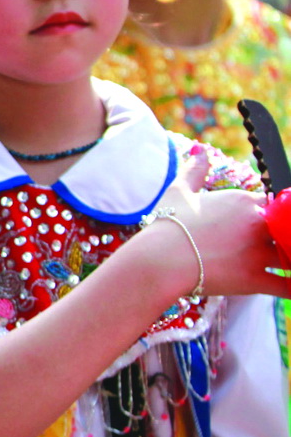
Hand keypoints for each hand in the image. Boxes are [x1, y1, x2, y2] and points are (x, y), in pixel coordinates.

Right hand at [139, 148, 289, 301]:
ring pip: (290, 255)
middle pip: (286, 228)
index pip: (273, 204)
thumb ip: (195, 170)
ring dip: (290, 258)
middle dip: (282, 236)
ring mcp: (257, 253)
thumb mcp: (178, 191)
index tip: (260, 224)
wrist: (159, 260)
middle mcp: (257, 225)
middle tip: (276, 243)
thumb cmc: (167, 225)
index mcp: (243, 201)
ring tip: (286, 261)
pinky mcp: (254, 279)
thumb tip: (199, 150)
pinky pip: (286, 286)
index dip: (269, 214)